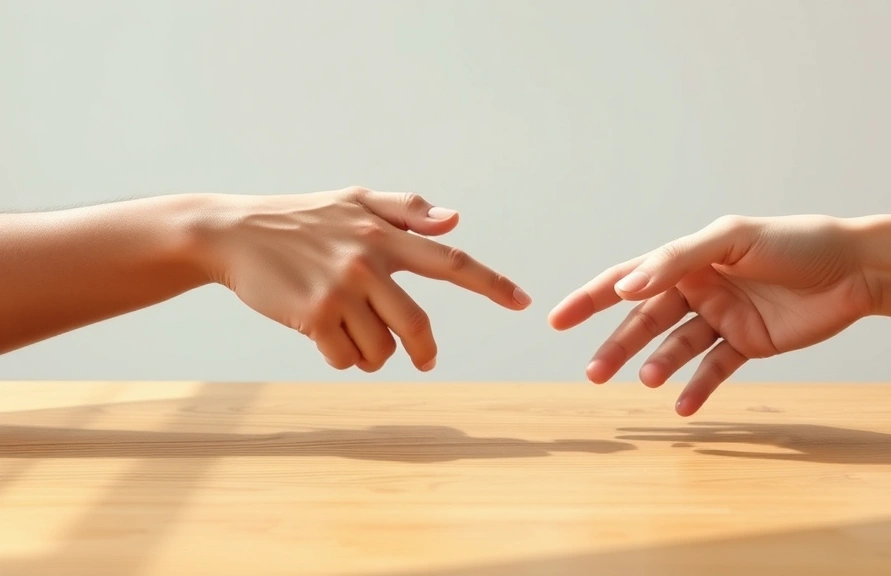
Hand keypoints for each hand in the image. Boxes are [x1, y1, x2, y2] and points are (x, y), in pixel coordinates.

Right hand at [201, 187, 531, 371]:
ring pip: (381, 350)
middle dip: (425, 352)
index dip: (491, 284)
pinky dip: (343, 357)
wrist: (233, 232)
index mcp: (385, 233)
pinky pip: (347, 358)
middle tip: (425, 360)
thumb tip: (456, 219)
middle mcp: (368, 260)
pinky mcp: (312, 315)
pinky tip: (323, 335)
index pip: (451, 261)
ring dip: (374, 354)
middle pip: (418, 326)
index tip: (524, 303)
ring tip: (352, 333)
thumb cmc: (300, 217)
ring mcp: (340, 289)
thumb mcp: (354, 199)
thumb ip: (407, 210)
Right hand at [549, 215, 876, 415]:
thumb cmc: (796, 241)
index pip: (627, 278)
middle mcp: (699, 288)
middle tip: (594, 374)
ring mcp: (722, 317)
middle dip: (618, 345)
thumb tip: (626, 287)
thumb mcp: (732, 239)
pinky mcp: (748, 344)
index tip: (556, 320)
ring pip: (676, 346)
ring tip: (650, 382)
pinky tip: (684, 407)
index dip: (590, 299)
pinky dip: (698, 388)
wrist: (858, 268)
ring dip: (659, 365)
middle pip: (646, 320)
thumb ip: (676, 261)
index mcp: (688, 258)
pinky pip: (715, 369)